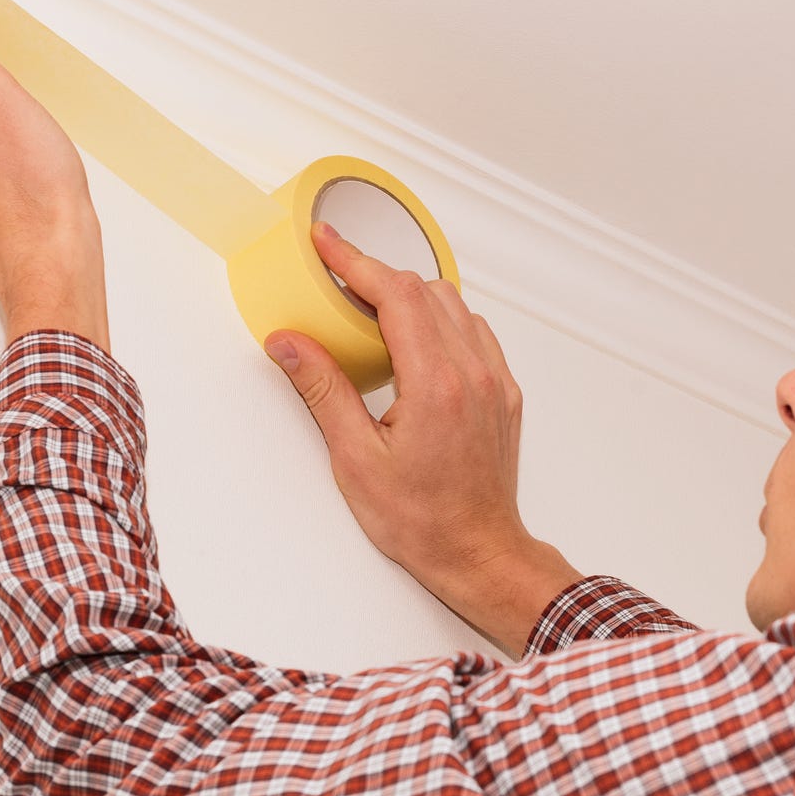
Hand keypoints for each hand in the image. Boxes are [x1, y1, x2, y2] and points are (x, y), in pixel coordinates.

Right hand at [265, 224, 579, 654]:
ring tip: (367, 310)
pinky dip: (440, 321)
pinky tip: (412, 341)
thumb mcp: (356, 459)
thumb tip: (290, 342)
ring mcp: (495, 380)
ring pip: (454, 306)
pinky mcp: (504, 392)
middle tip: (335, 279)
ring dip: (410, 297)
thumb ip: (324, 390)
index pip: (395, 294)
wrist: (479, 553)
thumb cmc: (422, 521)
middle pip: (425, 290)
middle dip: (376, 276)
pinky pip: (474, 332)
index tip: (325, 242)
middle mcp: (473, 373)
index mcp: (435, 384)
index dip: (355, 261)